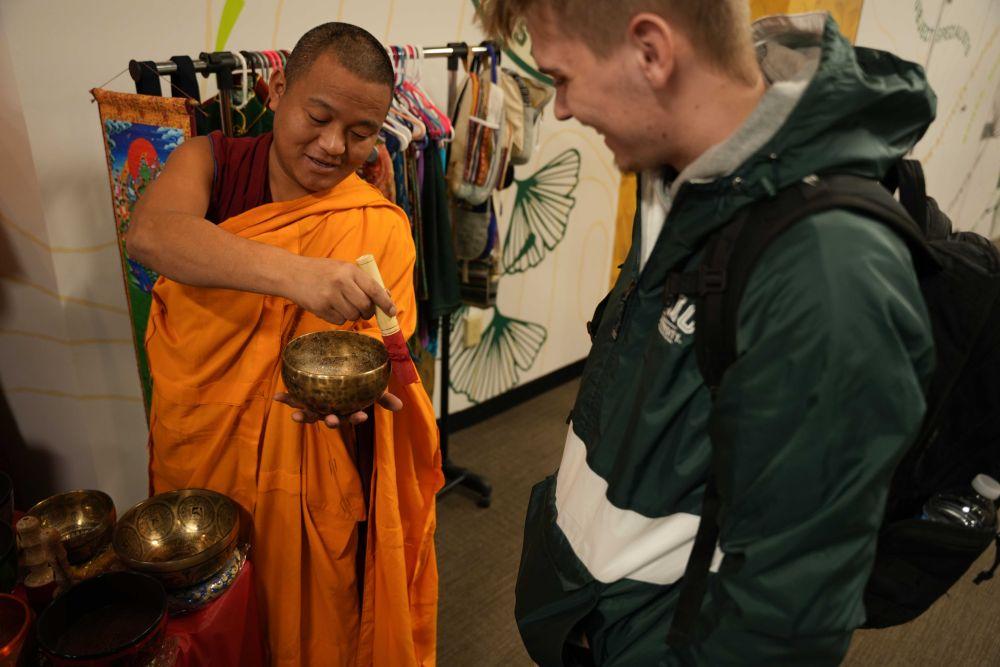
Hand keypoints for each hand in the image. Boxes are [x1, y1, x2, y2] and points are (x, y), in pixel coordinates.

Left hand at [273, 391, 402, 427]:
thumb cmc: (360, 383)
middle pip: (331, 419)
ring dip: (303, 415)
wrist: (346, 371)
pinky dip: (286, 399)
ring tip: (296, 416)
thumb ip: (384, 397)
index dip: (356, 419)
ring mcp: (317, 406)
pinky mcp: (305, 398)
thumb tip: (401, 407)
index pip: (353, 417)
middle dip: (331, 421)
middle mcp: (332, 411)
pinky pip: (295, 399)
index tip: (363, 416)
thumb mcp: (374, 389)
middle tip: (333, 420)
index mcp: (348, 410)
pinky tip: (276, 396)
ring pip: (311, 414)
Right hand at [285, 257, 396, 324]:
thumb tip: (386, 297)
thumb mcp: (343, 269)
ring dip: (353, 315)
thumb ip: (363, 281)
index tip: (392, 311)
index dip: (386, 303)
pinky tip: (331, 307)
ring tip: (343, 305)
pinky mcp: (320, 308)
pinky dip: (339, 318)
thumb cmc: (322, 272)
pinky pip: (339, 321)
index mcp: (350, 270)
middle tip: (364, 311)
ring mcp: (330, 296)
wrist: (292, 273)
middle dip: (368, 312)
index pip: (375, 289)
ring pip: (353, 316)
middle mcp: (341, 282)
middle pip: (365, 306)